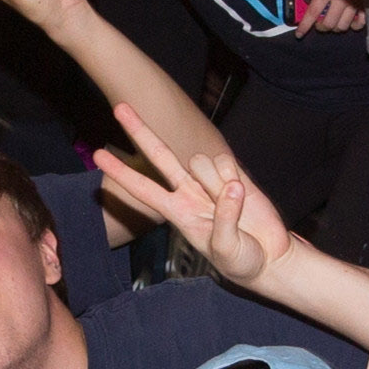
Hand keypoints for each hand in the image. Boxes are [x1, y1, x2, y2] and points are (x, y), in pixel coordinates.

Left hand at [92, 104, 290, 287]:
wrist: (269, 257)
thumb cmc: (241, 261)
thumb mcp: (228, 250)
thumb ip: (225, 220)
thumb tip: (231, 188)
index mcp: (179, 213)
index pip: (144, 189)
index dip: (122, 172)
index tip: (99, 156)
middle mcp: (188, 192)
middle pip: (160, 155)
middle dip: (140, 131)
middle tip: (119, 107)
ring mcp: (209, 182)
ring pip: (201, 161)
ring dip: (216, 182)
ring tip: (231, 206)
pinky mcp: (233, 174)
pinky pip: (225, 161)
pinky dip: (234, 176)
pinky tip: (242, 194)